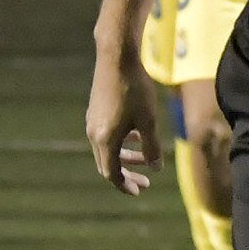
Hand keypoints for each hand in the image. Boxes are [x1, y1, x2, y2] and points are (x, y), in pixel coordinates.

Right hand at [87, 38, 161, 194]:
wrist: (117, 57)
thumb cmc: (135, 89)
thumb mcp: (149, 121)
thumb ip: (152, 147)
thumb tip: (156, 168)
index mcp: (105, 139)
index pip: (112, 173)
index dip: (125, 185)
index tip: (139, 192)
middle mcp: (94, 133)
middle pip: (108, 163)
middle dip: (127, 174)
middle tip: (145, 182)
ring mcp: (93, 121)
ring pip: (108, 148)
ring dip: (127, 157)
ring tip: (147, 158)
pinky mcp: (96, 110)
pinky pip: (107, 134)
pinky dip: (121, 141)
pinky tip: (137, 136)